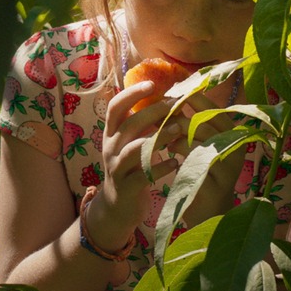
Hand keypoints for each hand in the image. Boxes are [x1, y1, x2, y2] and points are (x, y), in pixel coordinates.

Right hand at [85, 81, 181, 242]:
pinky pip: (144, 174)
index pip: (115, 107)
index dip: (131, 94)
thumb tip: (169, 99)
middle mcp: (110, 147)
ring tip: (180, 129)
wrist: (117, 206)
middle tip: (176, 104)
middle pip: (129, 124)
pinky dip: (161, 166)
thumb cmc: (130, 168)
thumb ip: (142, 124)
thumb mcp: (130, 143)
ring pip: (135, 148)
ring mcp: (116, 168)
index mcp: (111, 133)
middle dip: (153, 111)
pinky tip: (176, 161)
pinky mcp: (126, 187)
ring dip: (158, 136)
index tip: (152, 84)